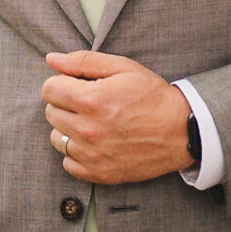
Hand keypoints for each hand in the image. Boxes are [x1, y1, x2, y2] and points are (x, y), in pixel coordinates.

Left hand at [42, 51, 192, 185]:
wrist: (181, 131)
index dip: (62, 83)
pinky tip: (95, 143)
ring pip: (57, 138)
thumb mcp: (123, 68)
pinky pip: (68, 163)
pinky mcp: (99, 173)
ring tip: (92, 123)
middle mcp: (87, 129)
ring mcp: (92, 154)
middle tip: (89, 103)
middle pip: (51, 113)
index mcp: (91, 100)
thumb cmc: (153, 96)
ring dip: (68, 129)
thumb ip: (83, 61)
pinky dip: (77, 153)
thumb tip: (51, 59)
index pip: (49, 89)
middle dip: (65, 104)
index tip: (76, 85)